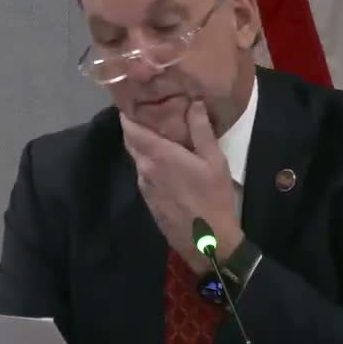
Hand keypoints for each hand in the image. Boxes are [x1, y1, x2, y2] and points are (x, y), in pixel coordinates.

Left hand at [120, 100, 243, 272]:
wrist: (208, 243)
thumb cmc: (213, 199)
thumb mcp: (214, 161)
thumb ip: (201, 130)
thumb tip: (194, 103)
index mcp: (158, 156)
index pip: (130, 129)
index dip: (127, 113)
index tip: (132, 100)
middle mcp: (144, 170)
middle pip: (131, 142)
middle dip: (135, 127)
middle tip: (149, 113)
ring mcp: (144, 188)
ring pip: (138, 159)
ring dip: (144, 146)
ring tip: (160, 134)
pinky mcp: (149, 201)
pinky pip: (144, 175)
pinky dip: (150, 163)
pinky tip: (166, 162)